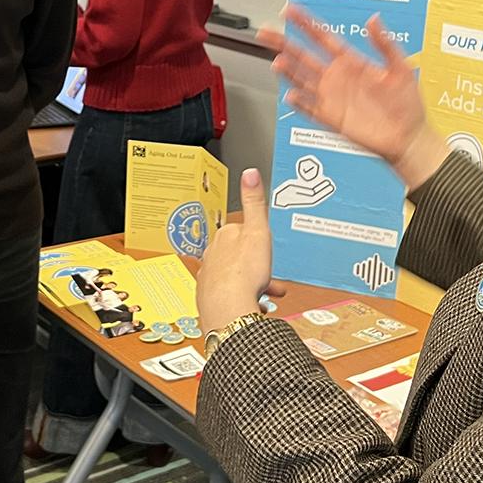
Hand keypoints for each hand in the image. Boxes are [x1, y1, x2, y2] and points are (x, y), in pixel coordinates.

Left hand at [197, 169, 287, 331]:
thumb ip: (255, 202)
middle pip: (240, 259)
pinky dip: (242, 303)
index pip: (242, 235)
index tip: (269, 253)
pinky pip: (230, 299)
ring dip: (252, 288)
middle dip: (258, 270)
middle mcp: (212, 256)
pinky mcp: (209, 300)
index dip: (260, 244)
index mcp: (224, 238)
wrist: (228, 309)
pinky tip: (254, 310)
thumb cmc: (244, 272)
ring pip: (236, 280)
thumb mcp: (258, 231)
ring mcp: (209, 279)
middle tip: (273, 282)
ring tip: (265, 299)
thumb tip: (250, 173)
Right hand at [258, 5, 447, 190]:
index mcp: (351, 62)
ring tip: (277, 60)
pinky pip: (310, 109)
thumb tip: (374, 20)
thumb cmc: (408, 105)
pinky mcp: (332, 118)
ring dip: (288, 71)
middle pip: (302, 56)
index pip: (322, 38)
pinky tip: (291, 95)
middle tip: (266, 32)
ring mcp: (332, 98)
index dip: (305, 24)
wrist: (409, 138)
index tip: (290, 11)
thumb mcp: (401, 67)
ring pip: (301, 80)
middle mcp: (337, 78)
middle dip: (283, 43)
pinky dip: (299, 103)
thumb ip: (385, 44)